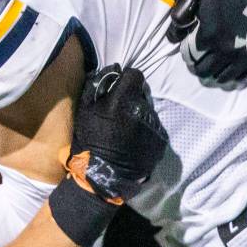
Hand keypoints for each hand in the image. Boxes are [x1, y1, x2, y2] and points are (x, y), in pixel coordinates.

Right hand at [65, 65, 167, 203]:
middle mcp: (142, 109)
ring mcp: (153, 125)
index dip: (126, 79)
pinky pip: (154, 127)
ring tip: (126, 130)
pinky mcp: (161, 140)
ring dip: (139, 115)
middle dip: (131, 98)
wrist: (105, 176)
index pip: (135, 75)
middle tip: (119, 113)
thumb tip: (111, 70)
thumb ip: (96, 86)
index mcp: (122, 100)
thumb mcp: (85, 111)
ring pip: (148, 110)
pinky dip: (145, 131)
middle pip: (142, 93)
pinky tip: (134, 141)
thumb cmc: (90, 142)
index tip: (119, 88)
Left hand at [167, 0, 246, 83]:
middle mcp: (227, 49)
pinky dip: (233, 75)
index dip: (187, 54)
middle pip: (205, 71)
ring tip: (213, 64)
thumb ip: (180, 15)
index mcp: (209, 35)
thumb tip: (172, 38)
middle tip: (199, 59)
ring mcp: (246, 54)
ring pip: (222, 77)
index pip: (190, 57)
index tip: (189, 50)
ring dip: (215, 73)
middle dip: (198, 66)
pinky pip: (242, 76)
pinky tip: (228, 68)